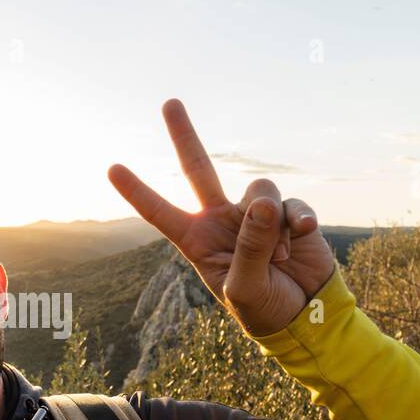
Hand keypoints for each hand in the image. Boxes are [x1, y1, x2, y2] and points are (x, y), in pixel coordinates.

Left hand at [108, 99, 336, 336]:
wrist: (307, 315)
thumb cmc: (264, 308)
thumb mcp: (245, 288)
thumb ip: (249, 247)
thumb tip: (260, 203)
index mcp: (197, 241)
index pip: (161, 212)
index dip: (138, 192)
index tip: (112, 168)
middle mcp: (221, 220)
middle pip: (198, 170)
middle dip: (184, 136)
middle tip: (169, 103)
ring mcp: (255, 214)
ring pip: (259, 189)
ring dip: (272, 224)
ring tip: (279, 256)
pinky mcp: (288, 213)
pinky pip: (291, 203)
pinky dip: (297, 220)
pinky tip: (303, 237)